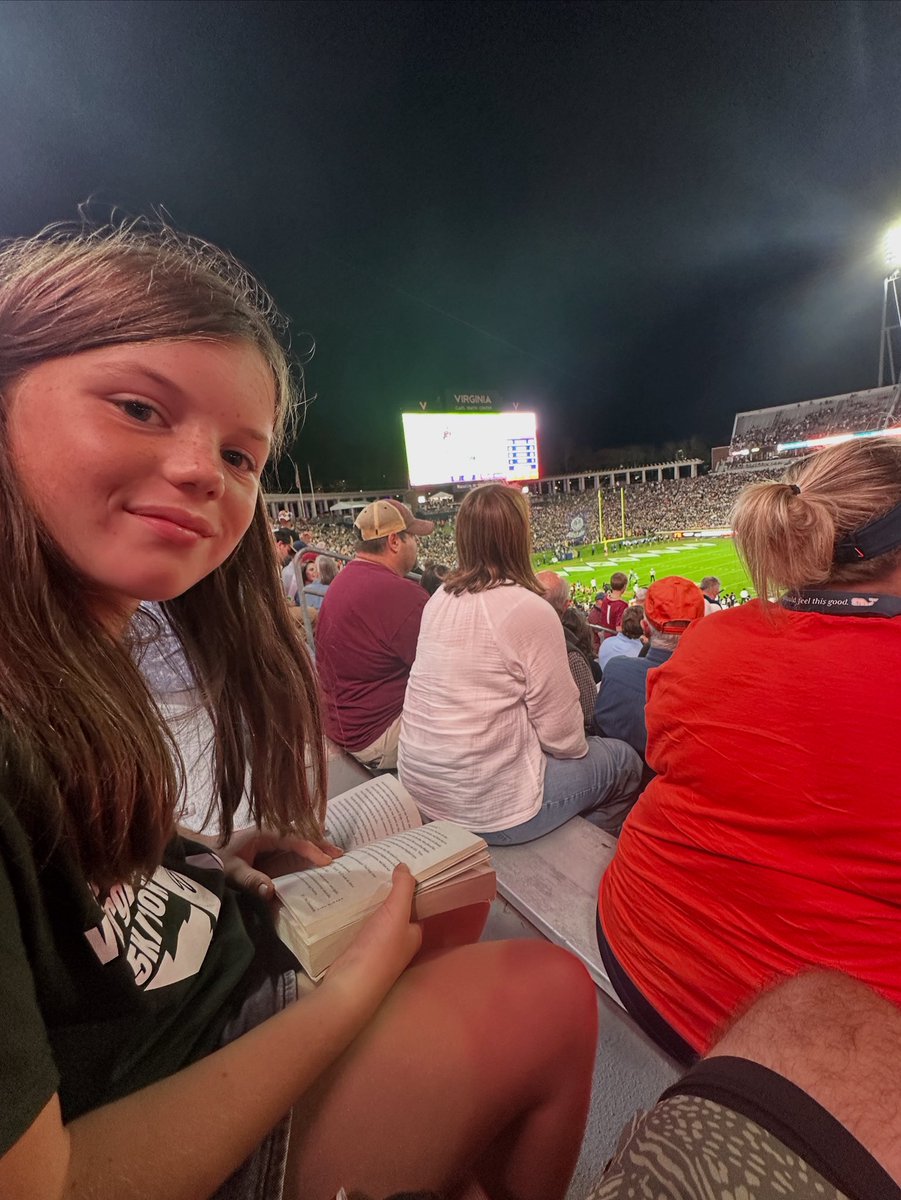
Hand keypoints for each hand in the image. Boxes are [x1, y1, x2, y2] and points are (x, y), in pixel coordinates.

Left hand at [217, 827, 342, 898]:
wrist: (202, 854)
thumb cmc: (216, 860)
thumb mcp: (231, 871)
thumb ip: (249, 879)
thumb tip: (270, 890)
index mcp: (263, 833)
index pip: (293, 839)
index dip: (310, 849)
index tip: (325, 861)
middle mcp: (270, 833)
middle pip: (300, 836)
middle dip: (320, 844)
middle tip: (340, 854)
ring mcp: (270, 841)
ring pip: (298, 841)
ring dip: (316, 847)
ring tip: (334, 855)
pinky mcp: (268, 849)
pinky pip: (291, 848)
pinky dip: (306, 852)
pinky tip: (316, 858)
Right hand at [325, 864, 422, 1013]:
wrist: (349, 985)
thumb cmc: (379, 950)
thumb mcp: (397, 914)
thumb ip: (403, 889)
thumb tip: (405, 865)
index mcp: (414, 934)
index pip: (417, 904)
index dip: (412, 885)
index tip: (402, 862)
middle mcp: (399, 941)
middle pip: (396, 909)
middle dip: (389, 889)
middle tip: (379, 863)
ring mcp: (377, 946)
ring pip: (377, 916)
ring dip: (371, 899)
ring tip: (362, 872)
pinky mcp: (358, 949)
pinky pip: (360, 923)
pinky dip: (357, 910)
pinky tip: (348, 896)